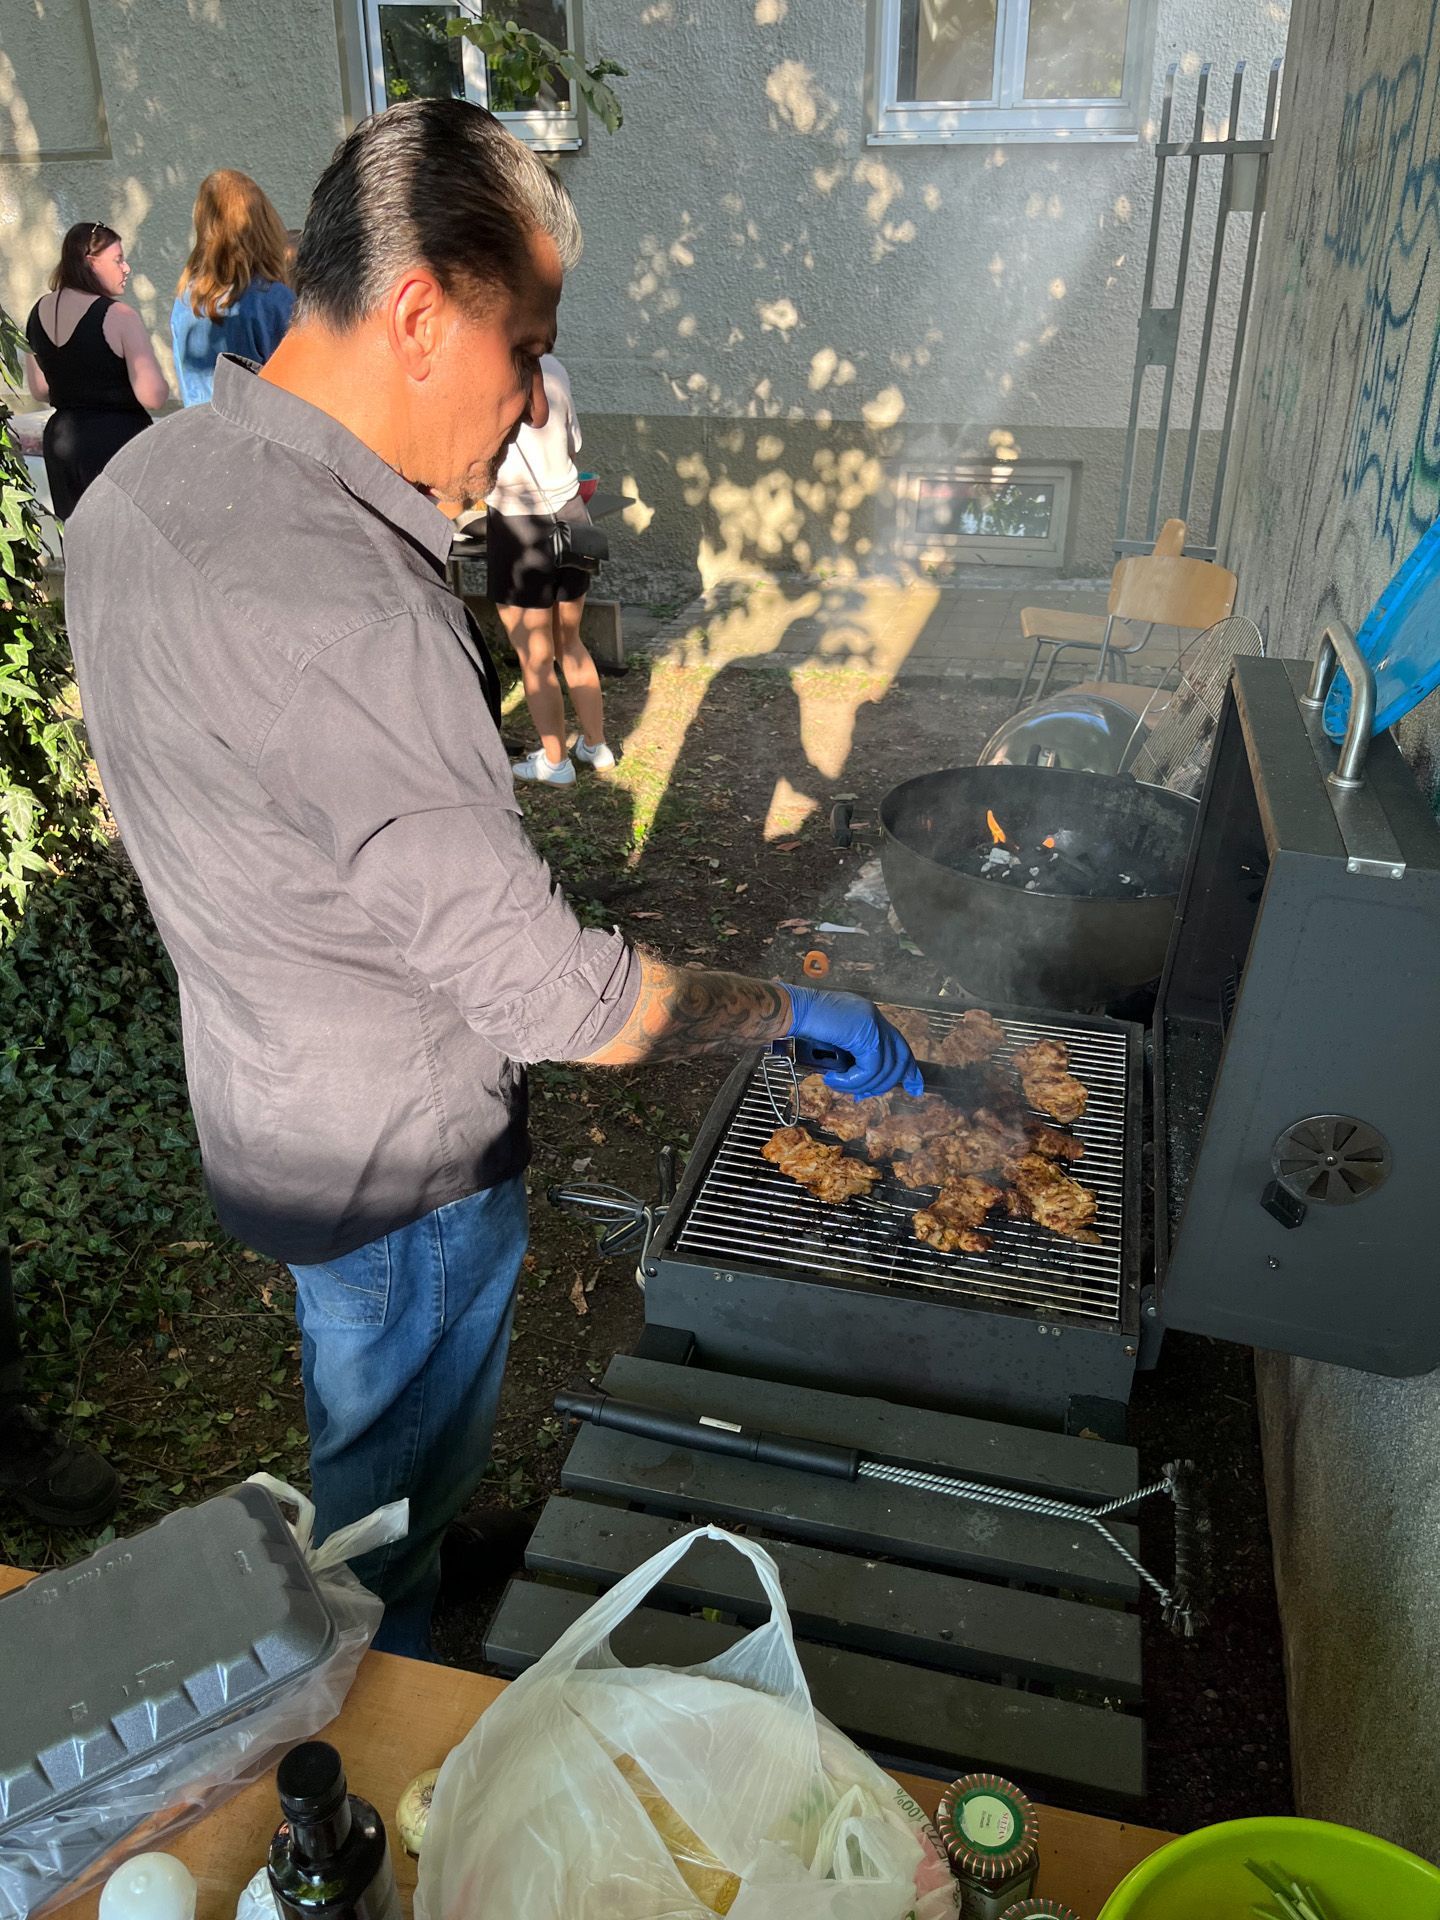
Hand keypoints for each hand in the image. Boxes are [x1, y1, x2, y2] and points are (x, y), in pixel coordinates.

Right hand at [782, 985, 923, 1099]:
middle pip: (899, 1057)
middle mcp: (875, 1018)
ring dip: (860, 1084)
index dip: (909, 1069)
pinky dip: (852, 1081)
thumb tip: (859, 1080)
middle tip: (866, 1096)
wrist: (791, 1010)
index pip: (898, 1044)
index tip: (914, 1088)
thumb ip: (850, 1054)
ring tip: (838, 1085)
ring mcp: (873, 1023)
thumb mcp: (833, 1041)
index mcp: (869, 1018)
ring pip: (883, 1068)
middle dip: (889, 1082)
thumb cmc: (802, 1024)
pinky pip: (869, 1069)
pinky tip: (835, 1079)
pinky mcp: (866, 1034)